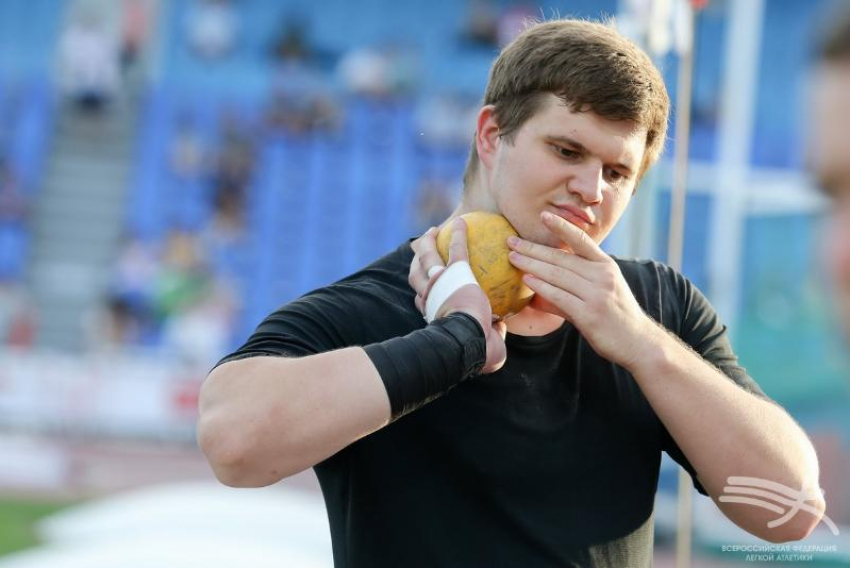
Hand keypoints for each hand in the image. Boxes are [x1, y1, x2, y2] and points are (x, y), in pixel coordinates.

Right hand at [409, 218, 507, 373]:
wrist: (468, 341)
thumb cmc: (476, 350)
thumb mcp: (485, 345)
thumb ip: (490, 333)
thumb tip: (498, 326)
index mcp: (434, 314)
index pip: (423, 299)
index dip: (423, 292)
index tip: (429, 286)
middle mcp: (429, 296)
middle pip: (416, 273)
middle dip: (416, 260)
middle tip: (422, 250)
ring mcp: (438, 282)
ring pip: (426, 255)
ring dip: (427, 241)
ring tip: (433, 230)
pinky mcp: (453, 271)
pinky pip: (456, 247)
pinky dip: (457, 233)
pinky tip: (462, 222)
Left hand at [507, 211, 655, 368]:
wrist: (637, 342)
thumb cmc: (614, 315)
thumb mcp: (601, 290)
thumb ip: (574, 283)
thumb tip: (541, 281)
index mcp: (605, 265)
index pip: (581, 240)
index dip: (561, 227)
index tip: (543, 215)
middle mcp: (602, 275)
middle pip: (561, 258)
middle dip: (533, 249)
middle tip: (511, 241)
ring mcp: (596, 294)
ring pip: (557, 275)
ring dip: (532, 265)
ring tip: (513, 258)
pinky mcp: (589, 314)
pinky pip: (560, 296)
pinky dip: (541, 287)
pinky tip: (527, 280)